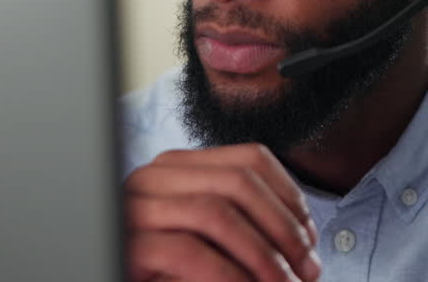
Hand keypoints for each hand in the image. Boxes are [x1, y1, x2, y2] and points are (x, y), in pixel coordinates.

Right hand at [125, 144, 321, 281]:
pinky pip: (188, 252)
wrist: (116, 279)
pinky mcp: (125, 244)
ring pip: (217, 212)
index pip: (250, 158)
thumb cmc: (169, 274)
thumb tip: (306, 235)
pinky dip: (228, 275)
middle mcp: (153, 176)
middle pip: (239, 181)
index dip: (290, 196)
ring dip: (262, 254)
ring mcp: (134, 207)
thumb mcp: (211, 240)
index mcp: (178, 166)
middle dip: (284, 229)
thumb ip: (245, 225)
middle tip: (309, 270)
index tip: (311, 237)